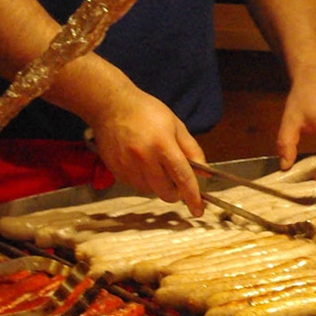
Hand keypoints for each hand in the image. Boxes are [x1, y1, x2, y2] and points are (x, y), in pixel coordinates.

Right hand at [85, 86, 205, 213]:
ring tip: (156, 166)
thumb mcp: (176, 125)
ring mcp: (127, 165)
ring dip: (158, 186)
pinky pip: (134, 186)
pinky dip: (142, 181)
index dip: (193, 196)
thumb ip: (192, 149)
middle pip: (165, 191)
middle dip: (175, 192)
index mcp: (163, 144)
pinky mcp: (115, 170)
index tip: (199, 209)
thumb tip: (204, 172)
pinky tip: (141, 165)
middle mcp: (144, 158)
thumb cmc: (147, 112)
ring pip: (149, 191)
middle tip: (176, 180)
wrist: (111, 106)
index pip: (182, 177)